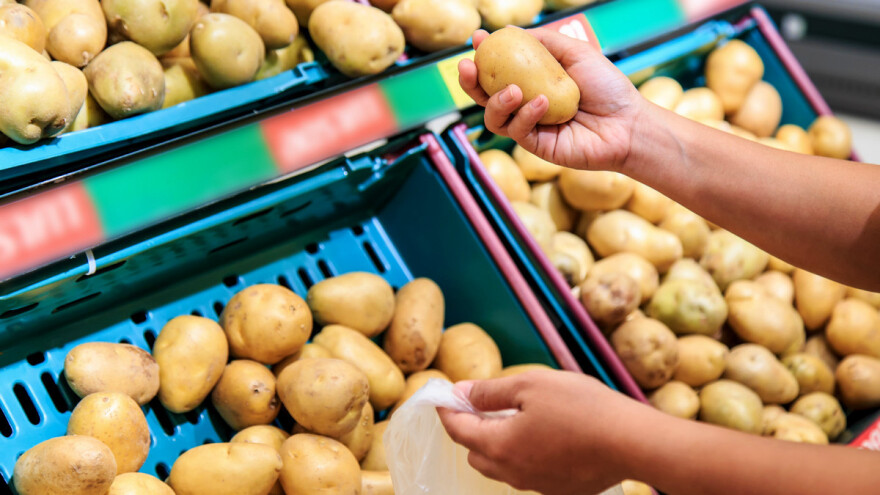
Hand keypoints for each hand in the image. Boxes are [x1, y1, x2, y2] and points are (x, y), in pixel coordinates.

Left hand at [437, 370, 654, 494]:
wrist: (631, 442)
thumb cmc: (581, 408)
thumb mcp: (529, 386)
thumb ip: (490, 392)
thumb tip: (461, 392)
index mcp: (499, 446)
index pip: (458, 430)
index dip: (447, 410)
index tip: (442, 394)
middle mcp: (512, 472)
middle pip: (475, 453)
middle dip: (470, 428)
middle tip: (479, 402)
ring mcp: (536, 485)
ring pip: (501, 466)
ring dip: (496, 443)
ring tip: (512, 416)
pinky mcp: (558, 489)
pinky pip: (527, 472)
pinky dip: (522, 454)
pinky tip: (541, 434)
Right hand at [459, 28, 643, 171]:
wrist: (627, 123)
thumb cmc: (606, 87)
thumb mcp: (574, 53)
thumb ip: (543, 43)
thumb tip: (509, 32)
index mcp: (533, 82)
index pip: (498, 71)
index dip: (483, 57)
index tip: (477, 40)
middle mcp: (527, 105)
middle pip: (485, 97)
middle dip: (470, 83)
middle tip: (467, 67)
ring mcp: (530, 126)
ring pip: (494, 117)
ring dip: (496, 101)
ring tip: (513, 90)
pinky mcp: (537, 145)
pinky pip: (517, 131)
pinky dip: (525, 115)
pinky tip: (542, 104)